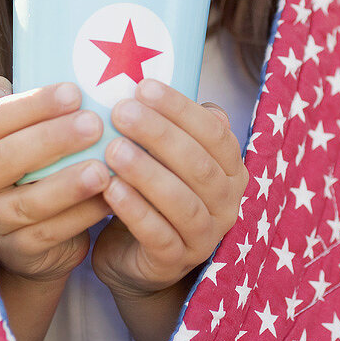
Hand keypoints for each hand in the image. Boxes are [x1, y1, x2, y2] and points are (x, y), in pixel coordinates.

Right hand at [0, 77, 110, 282]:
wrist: (21, 233)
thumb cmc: (25, 165)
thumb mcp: (12, 134)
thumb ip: (10, 106)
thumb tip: (1, 84)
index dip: (32, 105)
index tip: (74, 91)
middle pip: (7, 158)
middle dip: (53, 139)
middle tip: (95, 124)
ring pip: (29, 202)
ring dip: (68, 185)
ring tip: (103, 169)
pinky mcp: (18, 251)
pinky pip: (52, 233)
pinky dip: (82, 216)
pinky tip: (110, 199)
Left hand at [91, 79, 248, 297]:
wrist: (134, 259)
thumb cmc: (150, 194)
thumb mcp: (162, 158)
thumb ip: (166, 126)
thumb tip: (147, 77)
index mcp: (229, 169)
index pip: (214, 132)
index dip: (180, 108)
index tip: (142, 86)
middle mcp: (227, 202)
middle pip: (199, 164)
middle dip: (160, 135)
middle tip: (120, 111)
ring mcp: (205, 236)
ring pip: (183, 202)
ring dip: (147, 173)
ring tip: (112, 150)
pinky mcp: (175, 263)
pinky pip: (159, 236)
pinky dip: (136, 211)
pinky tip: (110, 190)